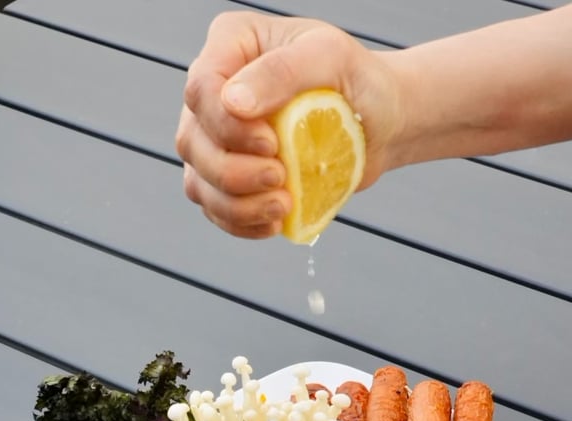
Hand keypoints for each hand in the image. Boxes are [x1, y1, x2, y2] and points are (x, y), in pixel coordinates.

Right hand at [175, 12, 400, 238]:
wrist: (378, 122)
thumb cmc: (356, 81)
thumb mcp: (329, 57)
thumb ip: (282, 72)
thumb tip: (233, 102)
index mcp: (230, 46)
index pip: (201, 90)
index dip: (227, 126)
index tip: (272, 144)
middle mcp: (214, 94)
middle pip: (193, 142)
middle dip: (233, 172)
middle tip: (280, 178)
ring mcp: (215, 140)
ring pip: (199, 182)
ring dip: (237, 205)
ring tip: (282, 207)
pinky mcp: (228, 180)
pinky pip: (216, 210)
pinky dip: (241, 223)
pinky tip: (273, 222)